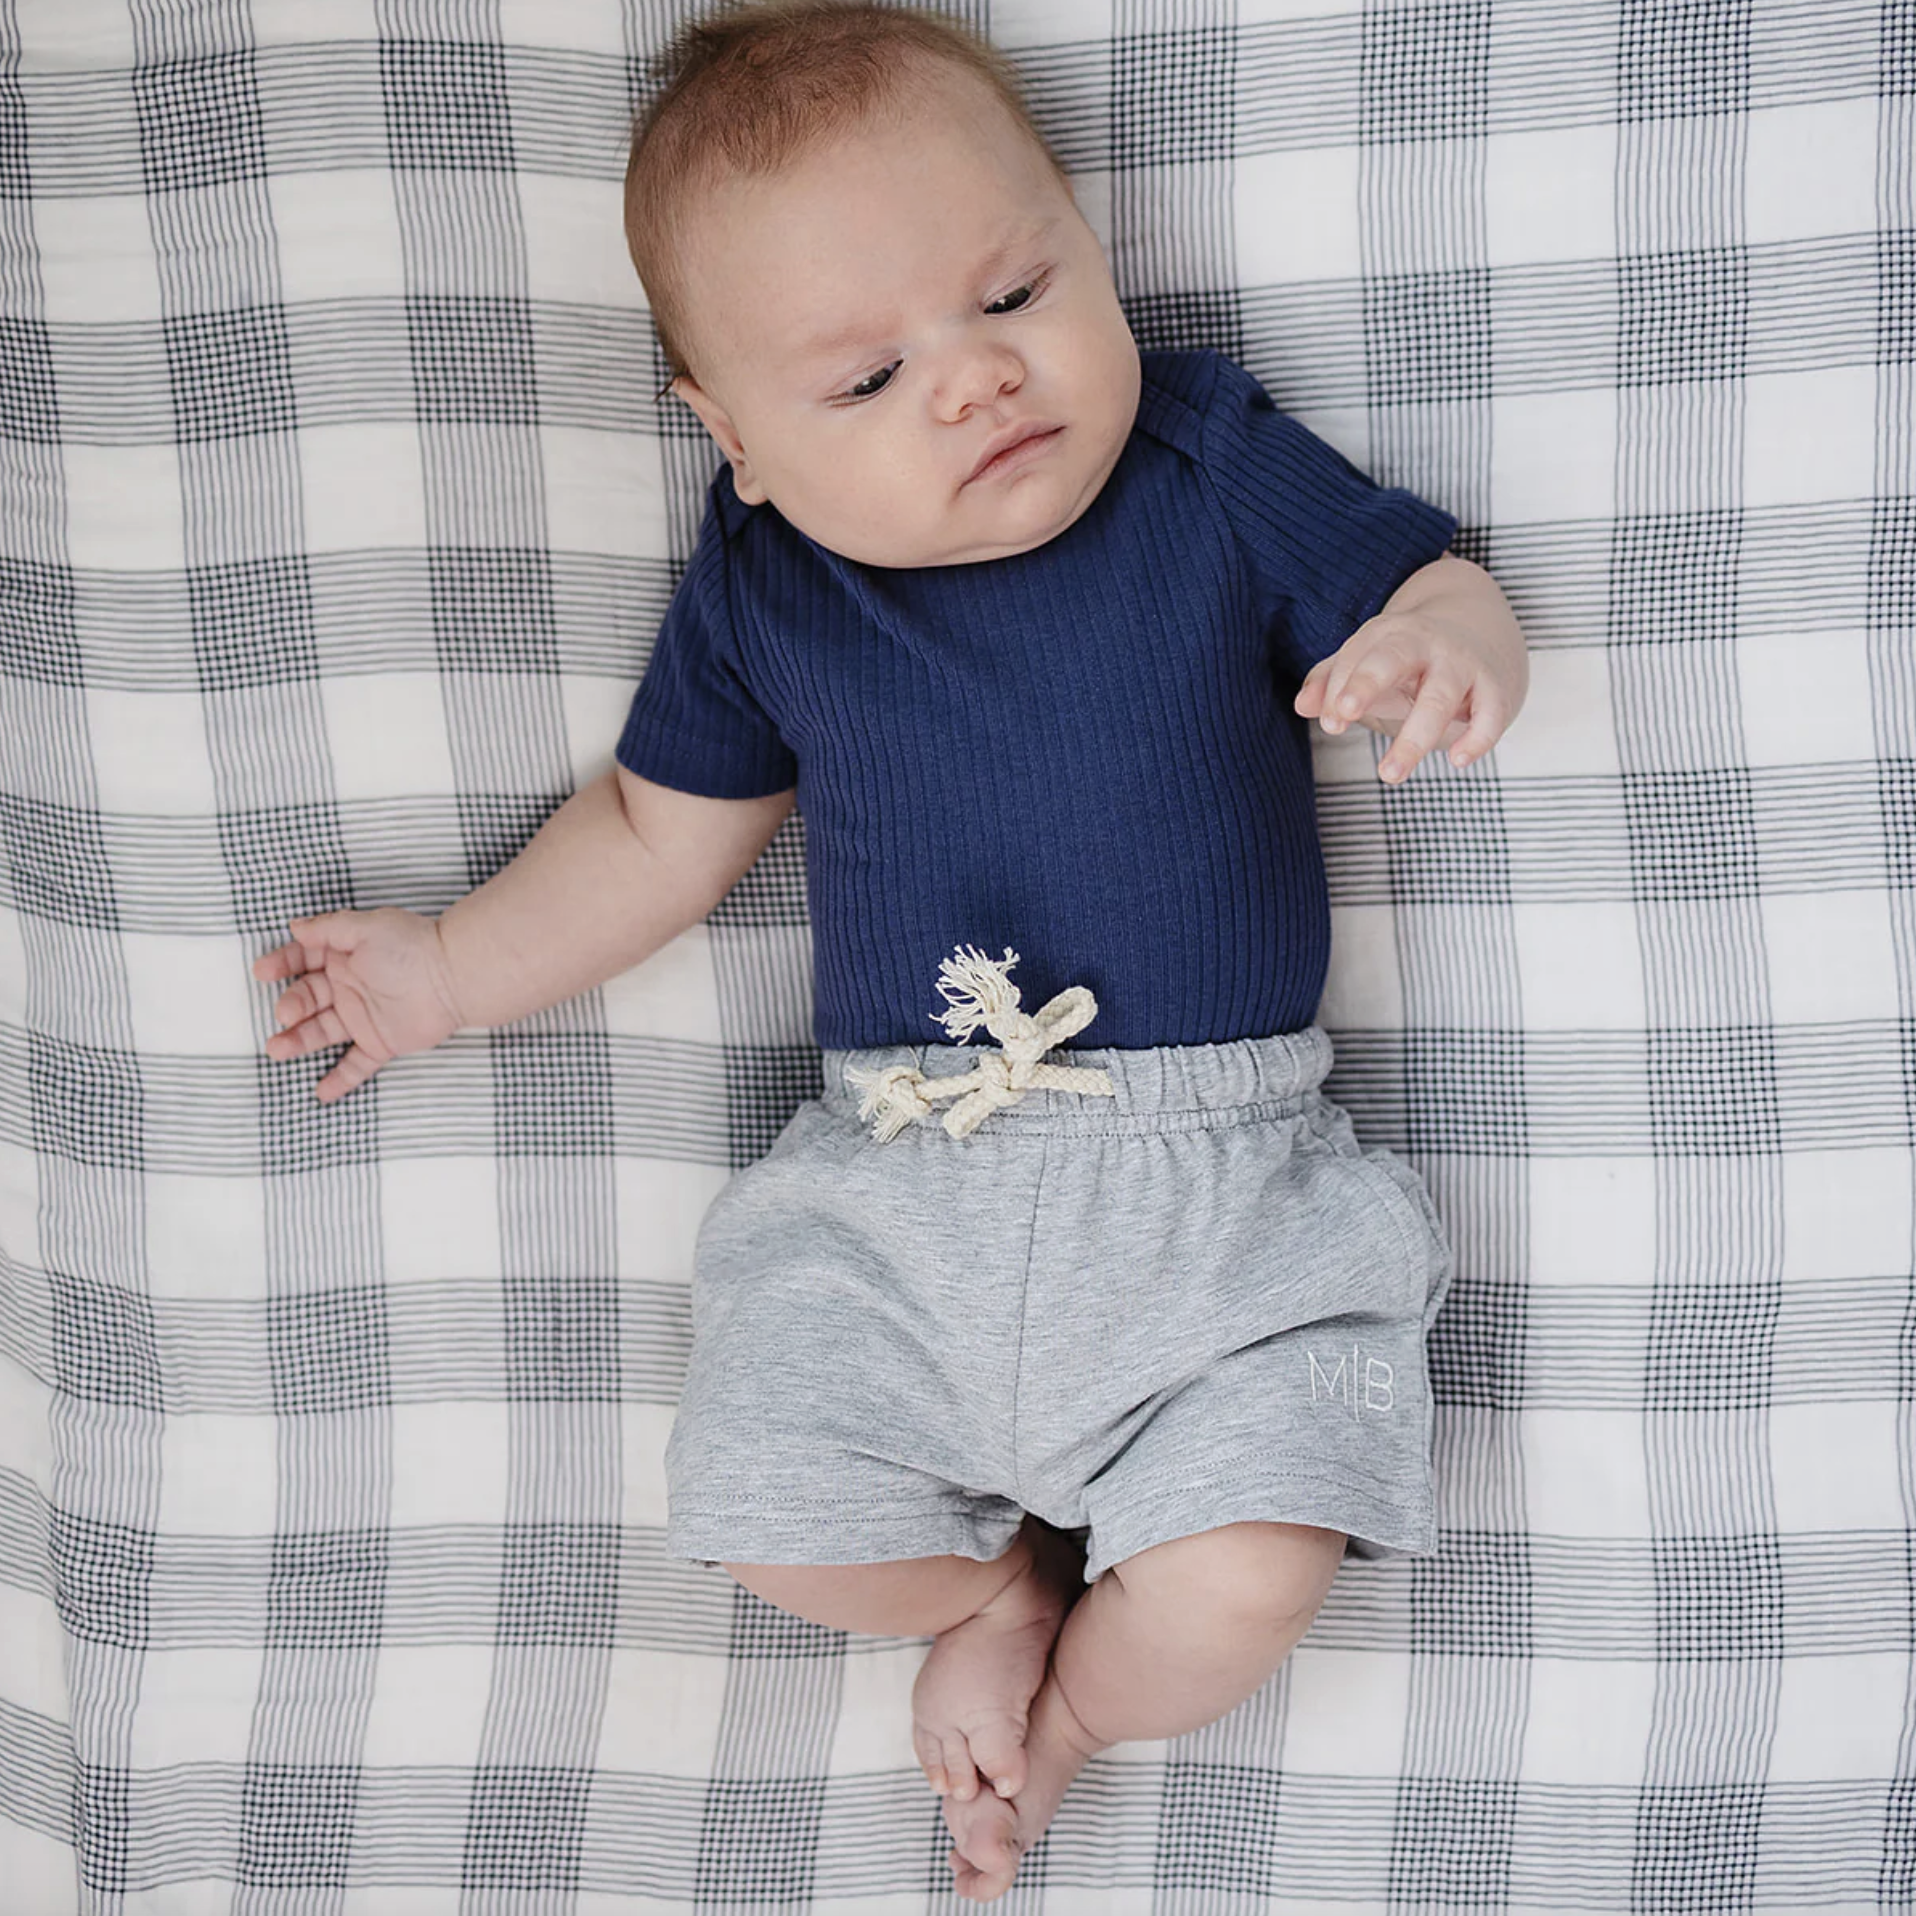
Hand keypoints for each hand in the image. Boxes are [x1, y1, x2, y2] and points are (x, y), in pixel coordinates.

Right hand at [252, 908, 462, 1101]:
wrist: (455, 978)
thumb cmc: (413, 946)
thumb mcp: (367, 929)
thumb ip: (329, 929)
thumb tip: (295, 927)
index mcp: (345, 955)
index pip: (304, 959)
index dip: (282, 963)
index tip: (262, 972)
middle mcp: (350, 986)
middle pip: (308, 998)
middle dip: (291, 1006)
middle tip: (285, 1014)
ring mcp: (364, 1016)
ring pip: (323, 1031)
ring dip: (298, 1041)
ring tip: (277, 1049)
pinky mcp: (381, 1042)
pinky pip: (357, 1065)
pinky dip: (340, 1080)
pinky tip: (321, 1093)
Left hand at [1294, 555, 1526, 783]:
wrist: (1481, 632)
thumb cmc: (1408, 659)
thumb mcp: (1368, 662)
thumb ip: (1331, 682)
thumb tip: (1301, 706)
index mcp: (1387, 636)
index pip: (1355, 660)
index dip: (1338, 692)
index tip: (1331, 724)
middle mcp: (1425, 644)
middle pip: (1393, 659)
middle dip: (1366, 683)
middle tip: (1345, 715)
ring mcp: (1462, 664)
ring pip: (1438, 698)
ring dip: (1414, 738)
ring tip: (1388, 775)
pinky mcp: (1495, 688)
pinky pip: (1490, 714)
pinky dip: (1478, 737)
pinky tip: (1457, 761)